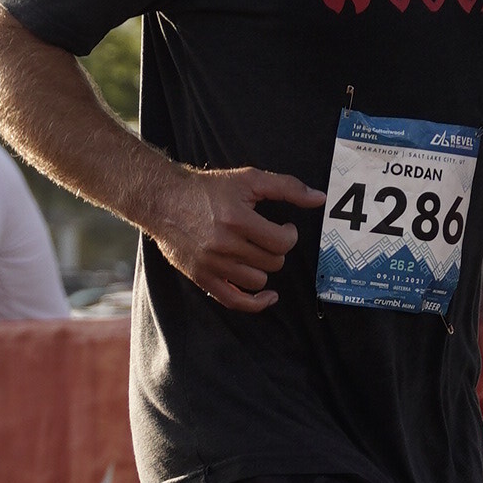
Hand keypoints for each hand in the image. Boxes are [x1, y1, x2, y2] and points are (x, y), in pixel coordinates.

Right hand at [152, 166, 325, 313]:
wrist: (164, 201)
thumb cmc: (207, 189)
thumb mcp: (248, 179)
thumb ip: (287, 187)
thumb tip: (318, 199)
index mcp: (237, 219)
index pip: (281, 241)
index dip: (290, 234)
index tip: (284, 227)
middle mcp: (224, 244)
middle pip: (272, 262)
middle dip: (276, 250)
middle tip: (268, 237)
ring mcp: (212, 264)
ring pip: (257, 281)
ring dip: (264, 269)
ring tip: (257, 253)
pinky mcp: (202, 278)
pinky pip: (235, 301)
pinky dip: (255, 303)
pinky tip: (267, 296)